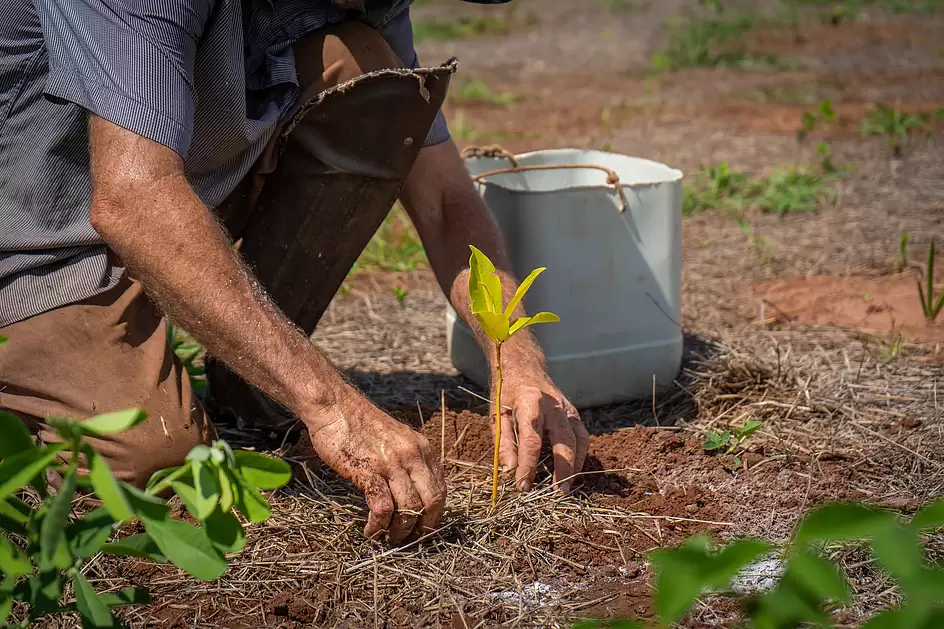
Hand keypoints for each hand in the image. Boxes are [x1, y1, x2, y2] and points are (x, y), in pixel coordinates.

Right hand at [304, 391, 445, 542]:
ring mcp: (392, 463)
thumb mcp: (398, 439)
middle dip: (423, 527)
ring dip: (400, 531)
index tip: (423, 528)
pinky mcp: (369, 471)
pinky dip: (378, 525)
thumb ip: (410, 461)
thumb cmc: (362, 425)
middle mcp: (413, 456)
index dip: (435, 514)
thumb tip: (415, 491)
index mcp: (422, 448)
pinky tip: (370, 530)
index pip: (441, 489)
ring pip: (409, 509)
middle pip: (432, 502)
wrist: (336, 406)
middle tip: (410, 539)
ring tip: (388, 538)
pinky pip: (383, 508)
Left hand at [493, 370, 588, 493]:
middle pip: (564, 441)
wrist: (524, 366)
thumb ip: (503, 443)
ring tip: (567, 486)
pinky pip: (582, 436)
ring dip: (576, 465)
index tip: (522, 486)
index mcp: (529, 404)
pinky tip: (572, 469)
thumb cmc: (507, 392)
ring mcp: (567, 408)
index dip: (528, 466)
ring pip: (579, 439)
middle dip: (563, 469)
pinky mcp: (574, 412)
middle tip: (558, 493)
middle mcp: (553, 405)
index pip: (531, 441)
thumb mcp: (496, 415)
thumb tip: (510, 471)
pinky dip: (580, 454)